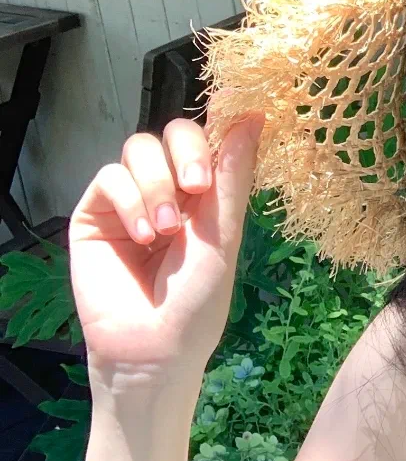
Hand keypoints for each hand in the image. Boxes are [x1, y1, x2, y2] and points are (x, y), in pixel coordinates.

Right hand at [68, 103, 263, 387]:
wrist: (153, 347)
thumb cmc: (197, 302)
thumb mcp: (224, 236)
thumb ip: (233, 177)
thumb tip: (254, 116)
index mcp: (208, 197)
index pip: (211, 141)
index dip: (219, 126)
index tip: (238, 112)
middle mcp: (170, 191)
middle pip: (173, 132)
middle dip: (186, 151)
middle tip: (197, 188)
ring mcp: (131, 200)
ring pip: (138, 148)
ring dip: (157, 185)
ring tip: (167, 231)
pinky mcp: (95, 212)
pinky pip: (110, 176)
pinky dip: (130, 201)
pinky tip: (142, 237)